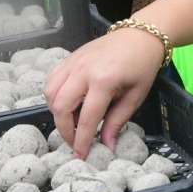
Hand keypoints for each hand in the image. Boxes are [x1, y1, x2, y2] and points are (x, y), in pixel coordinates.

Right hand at [46, 28, 164, 148]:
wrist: (139, 36)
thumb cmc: (141, 66)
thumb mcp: (135, 97)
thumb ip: (117, 121)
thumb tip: (106, 145)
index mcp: (104, 81)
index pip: (86, 118)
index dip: (81, 141)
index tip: (80, 156)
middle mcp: (83, 70)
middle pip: (60, 107)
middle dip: (64, 130)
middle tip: (75, 141)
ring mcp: (73, 62)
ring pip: (50, 94)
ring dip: (57, 113)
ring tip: (72, 122)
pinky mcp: (68, 58)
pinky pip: (51, 80)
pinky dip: (53, 95)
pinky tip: (66, 103)